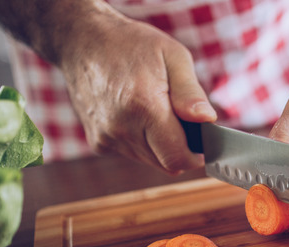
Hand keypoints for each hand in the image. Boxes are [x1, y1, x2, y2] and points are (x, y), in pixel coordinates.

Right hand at [57, 6, 216, 172]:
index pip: (177, 158)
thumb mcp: (173, 56)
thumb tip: (207, 120)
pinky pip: (130, 153)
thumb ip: (190, 92)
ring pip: (149, 160)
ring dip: (160, 145)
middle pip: (165, 163)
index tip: (203, 142)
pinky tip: (135, 114)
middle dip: (179, 147)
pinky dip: (140, 141)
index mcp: (144, 106)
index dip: (195, 155)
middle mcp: (121, 128)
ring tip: (155, 111)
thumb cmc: (132, 44)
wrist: (82, 40)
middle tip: (180, 118)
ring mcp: (106, 137)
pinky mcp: (97, 141)